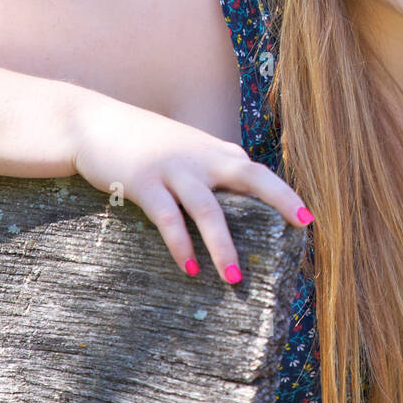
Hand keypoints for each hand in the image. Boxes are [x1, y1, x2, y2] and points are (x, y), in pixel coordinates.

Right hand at [71, 96, 311, 282]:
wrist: (95, 123)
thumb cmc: (147, 143)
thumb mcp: (187, 149)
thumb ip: (215, 167)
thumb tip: (242, 195)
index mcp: (215, 152)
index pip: (258, 173)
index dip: (284, 196)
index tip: (307, 221)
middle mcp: (201, 157)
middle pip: (249, 177)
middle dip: (279, 200)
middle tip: (301, 227)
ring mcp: (173, 169)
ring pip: (208, 208)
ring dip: (223, 245)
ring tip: (235, 278)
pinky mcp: (142, 183)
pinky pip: (167, 218)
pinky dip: (180, 245)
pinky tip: (189, 268)